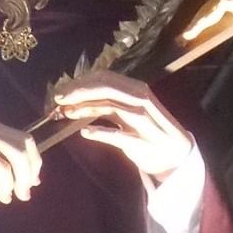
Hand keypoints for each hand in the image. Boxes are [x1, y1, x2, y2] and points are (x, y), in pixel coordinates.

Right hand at [0, 118, 42, 205]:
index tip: (33, 180)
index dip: (34, 163)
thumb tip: (31, 178)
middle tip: (22, 195)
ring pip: (4, 172)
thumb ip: (2, 152)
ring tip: (2, 198)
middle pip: (19, 156)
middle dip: (25, 179)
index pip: (26, 141)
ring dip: (6, 190)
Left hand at [54, 69, 194, 181]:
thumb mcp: (131, 110)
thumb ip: (108, 102)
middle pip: (106, 89)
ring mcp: (142, 121)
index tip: (62, 91)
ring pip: (110, 107)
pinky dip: (100, 133)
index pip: (106, 78)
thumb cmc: (148, 130)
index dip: (81, 82)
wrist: (174, 154)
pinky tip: (84, 133)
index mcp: (137, 89)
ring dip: (85, 109)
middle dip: (79, 92)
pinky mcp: (139, 142)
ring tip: (66, 113)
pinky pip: (117, 135)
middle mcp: (140, 100)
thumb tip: (76, 98)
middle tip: (58, 99)